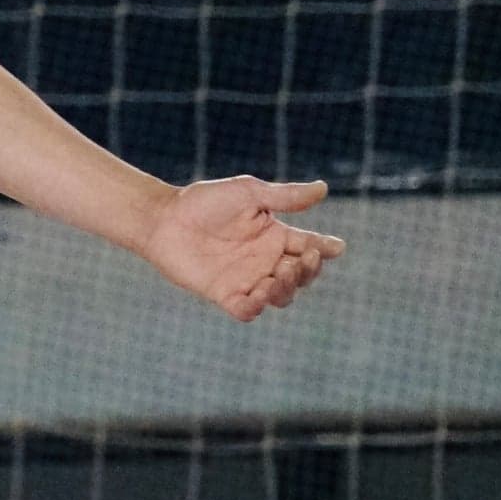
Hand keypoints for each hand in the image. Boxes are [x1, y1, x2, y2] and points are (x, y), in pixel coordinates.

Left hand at [138, 176, 345, 323]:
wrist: (164, 218)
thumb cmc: (205, 202)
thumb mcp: (248, 193)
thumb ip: (284, 196)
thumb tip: (324, 189)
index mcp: (275, 236)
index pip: (309, 246)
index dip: (325, 249)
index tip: (336, 247)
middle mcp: (265, 260)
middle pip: (301, 276)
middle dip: (308, 270)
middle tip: (301, 259)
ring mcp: (246, 279)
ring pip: (280, 296)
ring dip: (287, 289)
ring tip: (280, 273)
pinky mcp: (224, 294)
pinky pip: (247, 310)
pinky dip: (257, 306)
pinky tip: (259, 291)